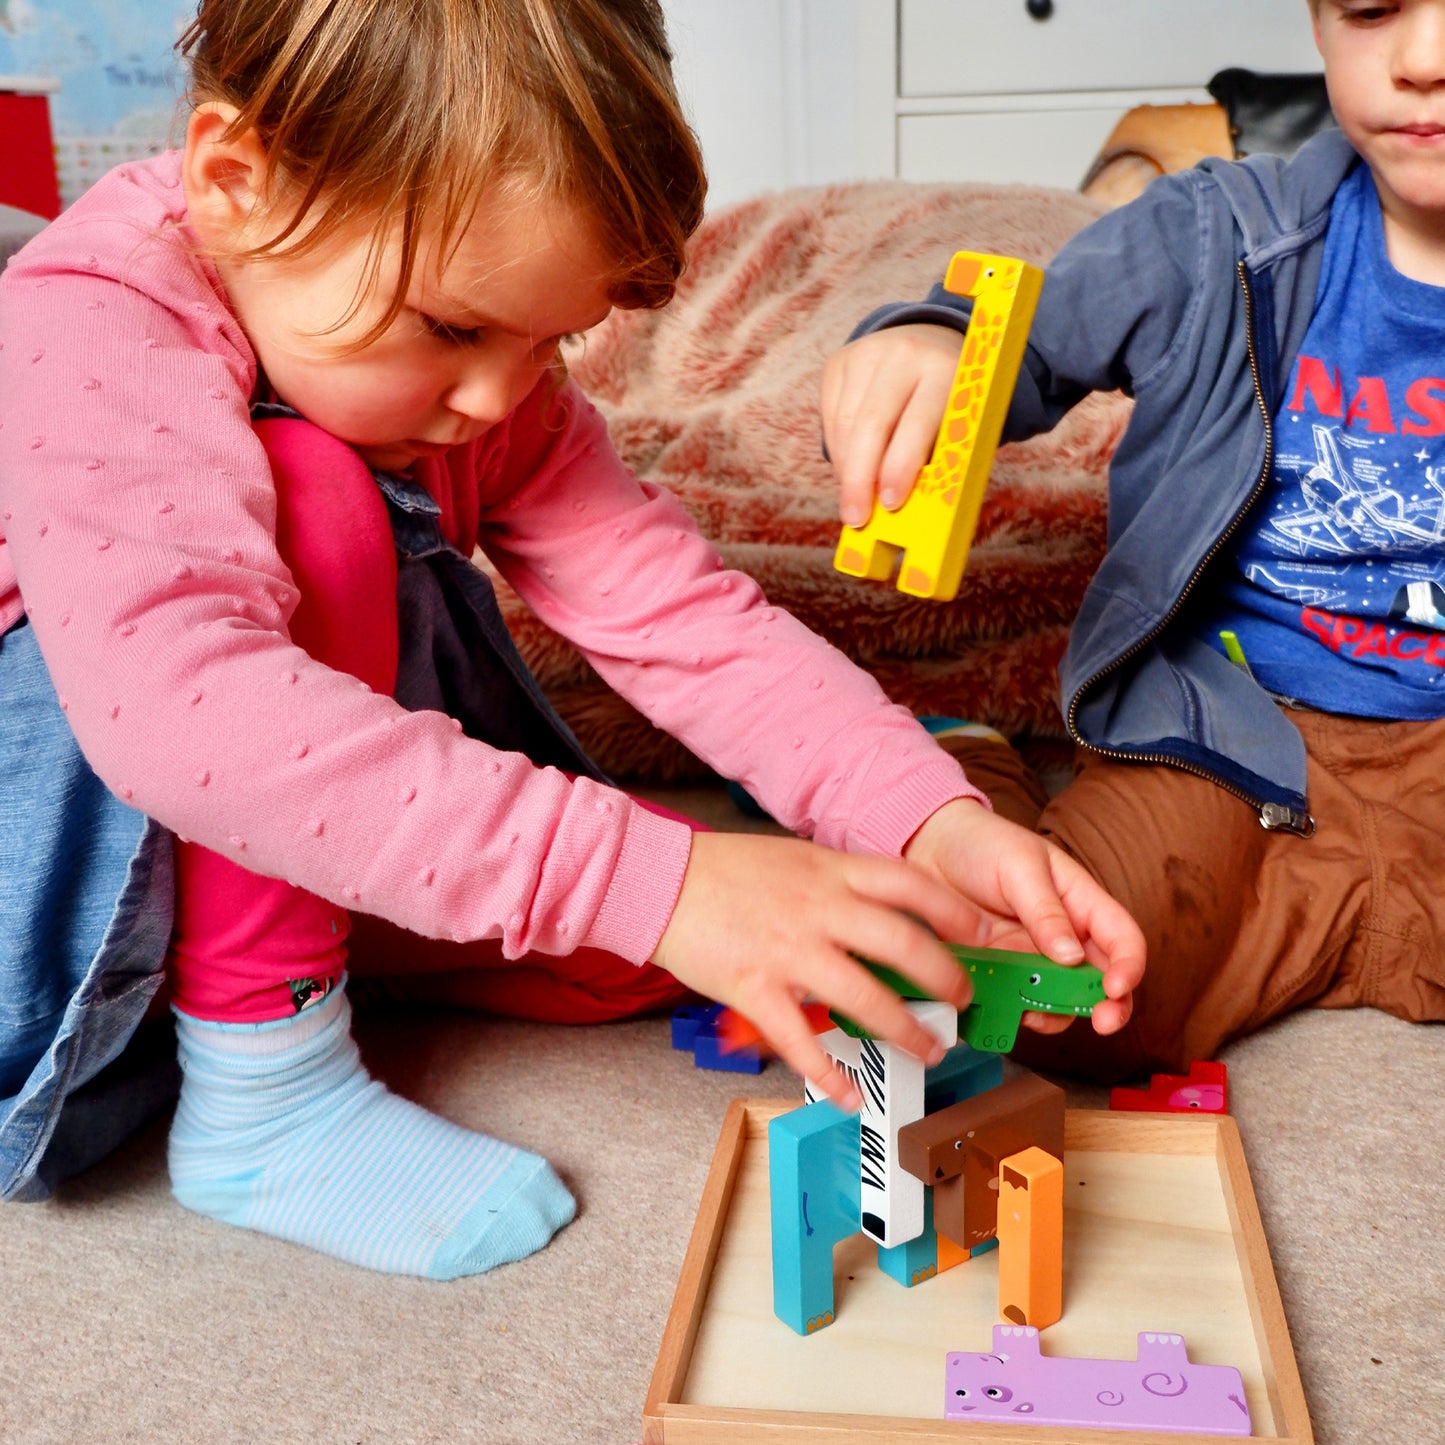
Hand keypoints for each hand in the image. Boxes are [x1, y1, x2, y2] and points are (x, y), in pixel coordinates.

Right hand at [653, 831, 998, 1110]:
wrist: (659, 879)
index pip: (910, 885)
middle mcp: (819, 909)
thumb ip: (838, 884)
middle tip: (961, 999)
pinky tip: (848, 1094)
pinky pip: (801, 1040)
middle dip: (944, 977)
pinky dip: (828, 1074)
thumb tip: (882, 911)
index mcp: (830, 872)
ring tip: (930, 1048)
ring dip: (905, 1028)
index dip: (953, 911)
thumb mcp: (795, 859)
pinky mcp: (755, 987)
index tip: (980, 933)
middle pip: (903, 942)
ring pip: (865, 996)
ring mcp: (789, 950)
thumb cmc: (724, 869)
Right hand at [821, 323, 964, 528]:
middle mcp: (905, 355)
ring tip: (854, 498)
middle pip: (871, 423)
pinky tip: (848, 468)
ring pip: (845, 423)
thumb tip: (904, 509)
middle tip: (856, 517)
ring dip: (847, 469)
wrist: (927, 345)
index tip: (890, 504)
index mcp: (945, 371)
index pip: (917, 423)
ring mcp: (867, 353)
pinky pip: (830, 417)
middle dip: (861, 477)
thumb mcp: (954, 423)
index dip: (901, 466)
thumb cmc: (946, 402)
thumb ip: (935, 458)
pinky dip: (838, 451)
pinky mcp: (840, 361)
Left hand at [903, 799, 1145, 1037]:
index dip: (1129, 966)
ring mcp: (1032, 959)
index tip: (1115, 988)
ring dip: (1058, 1014)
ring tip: (1036, 1014)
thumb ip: (1045, 910)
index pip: (1122, 938)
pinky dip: (1015, 1014)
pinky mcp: (1001, 973)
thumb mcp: (1018, 866)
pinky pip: (1017, 1003)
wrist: (929, 847)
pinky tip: (1003, 1010)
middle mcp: (1064, 937)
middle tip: (1101, 1023)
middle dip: (1109, 1006)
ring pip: (1062, 1001)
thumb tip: (1071, 956)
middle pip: (1102, 980)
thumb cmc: (982, 844)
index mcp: (1081, 903)